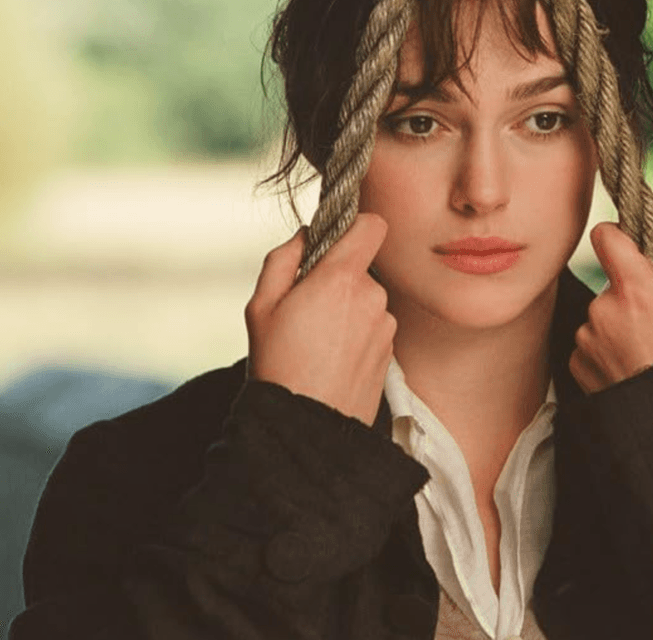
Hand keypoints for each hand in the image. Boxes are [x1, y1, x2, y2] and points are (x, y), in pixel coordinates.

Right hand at [244, 214, 394, 425]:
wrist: (306, 426)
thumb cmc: (277, 365)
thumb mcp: (261, 306)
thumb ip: (284, 258)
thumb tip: (306, 234)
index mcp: (341, 278)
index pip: (373, 225)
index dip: (356, 225)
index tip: (337, 239)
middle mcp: (373, 296)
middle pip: (362, 268)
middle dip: (339, 279)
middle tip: (307, 309)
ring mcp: (386, 325)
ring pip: (368, 299)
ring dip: (349, 310)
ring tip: (317, 341)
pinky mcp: (391, 350)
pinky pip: (375, 327)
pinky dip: (358, 335)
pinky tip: (333, 358)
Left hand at [569, 223, 652, 394]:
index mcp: (636, 291)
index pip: (607, 237)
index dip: (619, 236)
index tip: (629, 246)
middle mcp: (603, 310)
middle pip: (613, 284)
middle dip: (633, 297)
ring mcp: (586, 339)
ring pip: (602, 316)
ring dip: (620, 327)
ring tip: (648, 354)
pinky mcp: (577, 363)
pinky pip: (591, 343)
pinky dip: (608, 351)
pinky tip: (632, 369)